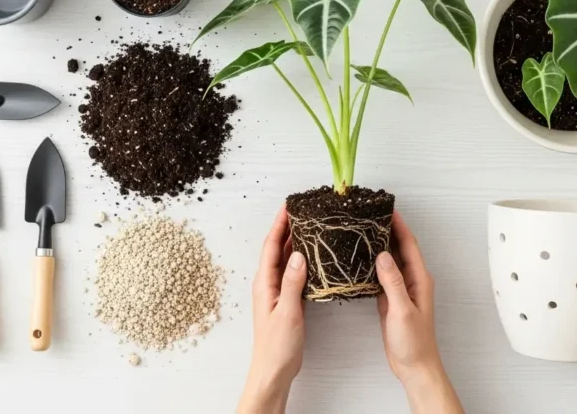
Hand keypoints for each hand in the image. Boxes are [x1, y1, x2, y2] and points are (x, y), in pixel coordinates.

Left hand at [237, 207, 306, 413]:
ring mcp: (276, 291)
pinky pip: (293, 272)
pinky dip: (301, 260)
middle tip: (301, 209)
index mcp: (264, 283)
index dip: (279, 225)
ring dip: (294, 241)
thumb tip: (298, 254)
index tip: (288, 206)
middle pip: (277, 248)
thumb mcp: (287, 312)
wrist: (274, 369)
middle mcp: (268, 283)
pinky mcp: (286, 299)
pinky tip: (312, 256)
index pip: (270, 246)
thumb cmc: (277, 345)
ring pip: (285, 259)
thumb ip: (292, 283)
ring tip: (308, 225)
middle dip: (287, 227)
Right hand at [376, 213, 462, 413]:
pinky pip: (382, 276)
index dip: (399, 226)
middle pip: (400, 248)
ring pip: (390, 261)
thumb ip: (393, 282)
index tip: (387, 209)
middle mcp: (412, 281)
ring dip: (380, 245)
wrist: (414, 366)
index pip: (409, 245)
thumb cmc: (414, 342)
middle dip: (388, 230)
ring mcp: (401, 290)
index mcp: (419, 280)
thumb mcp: (402, 310)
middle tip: (371, 214)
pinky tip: (361, 259)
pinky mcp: (391, 300)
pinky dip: (373, 265)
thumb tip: (383, 254)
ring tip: (363, 230)